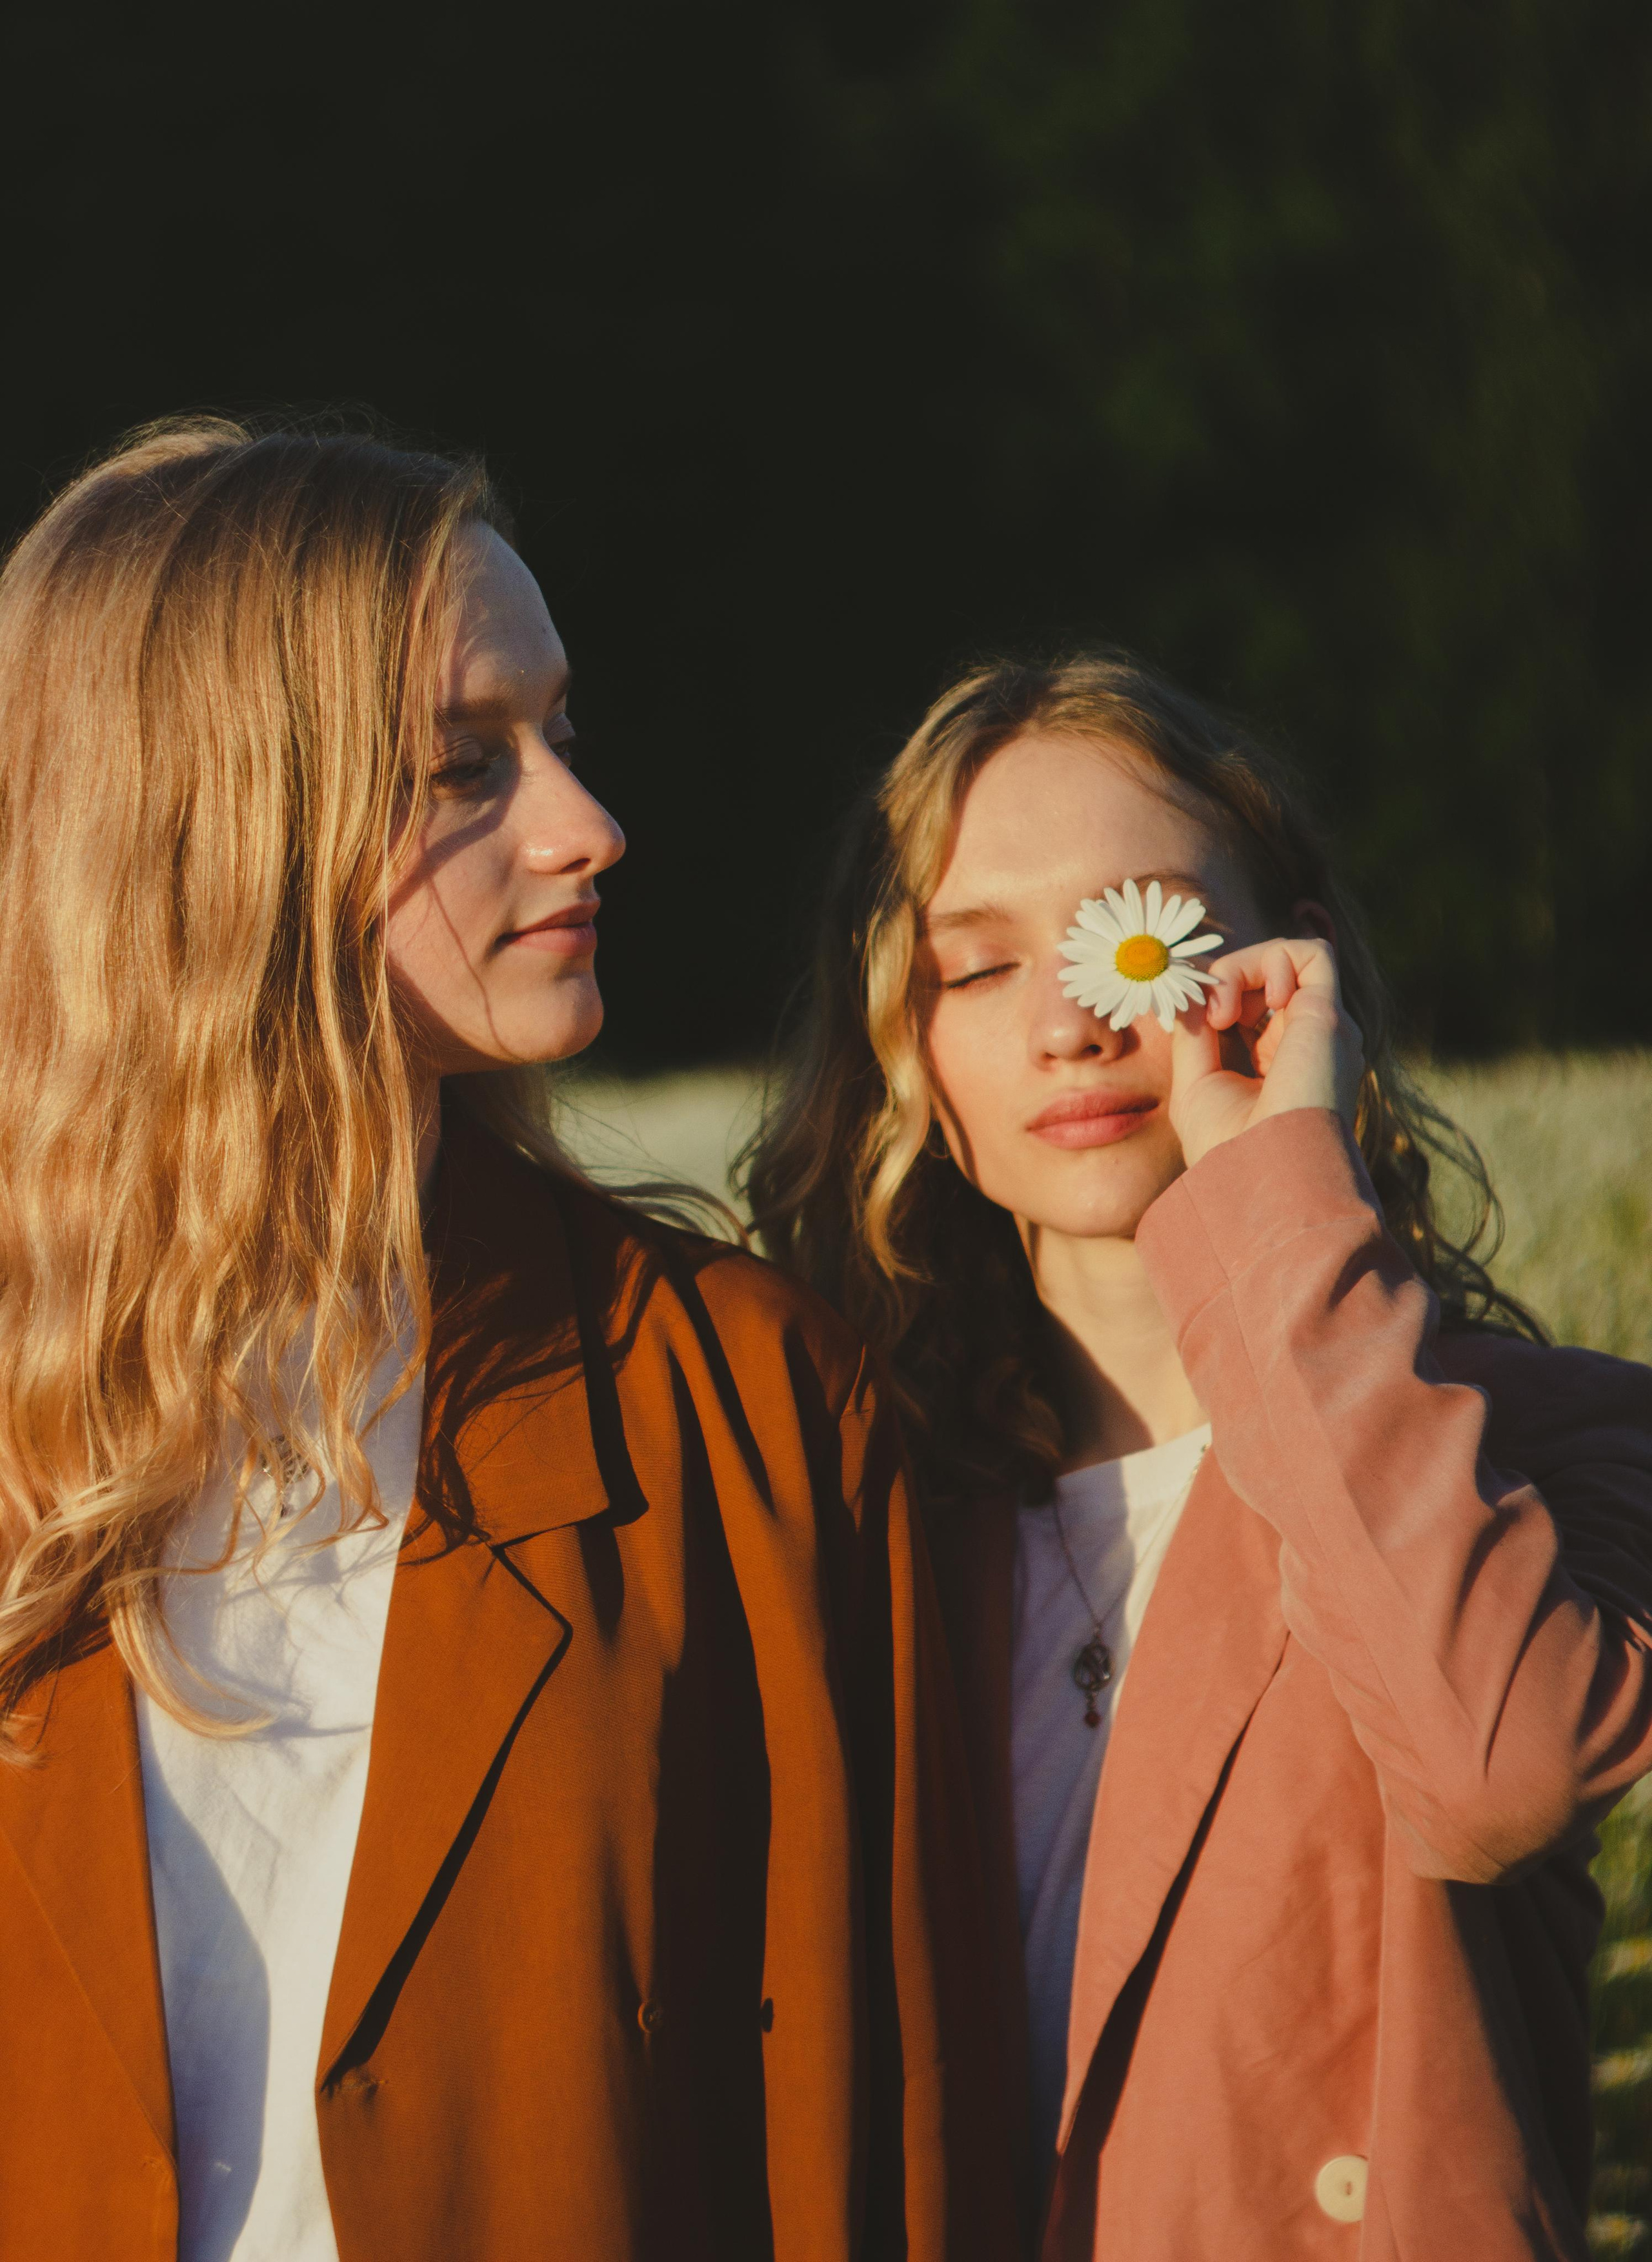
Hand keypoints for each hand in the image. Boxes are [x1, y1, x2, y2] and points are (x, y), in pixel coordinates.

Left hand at [1168, 936, 1364, 1169]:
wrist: (1263, 1177)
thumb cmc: (1229, 1148)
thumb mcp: (1196, 1082)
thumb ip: (1194, 1033)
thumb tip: (1191, 991)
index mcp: (1281, 1062)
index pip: (1251, 1004)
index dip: (1216, 996)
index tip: (1191, 1020)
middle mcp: (1309, 1042)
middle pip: (1265, 978)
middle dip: (1224, 980)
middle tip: (1206, 1017)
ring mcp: (1323, 1028)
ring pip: (1285, 959)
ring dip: (1240, 969)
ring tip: (1222, 1014)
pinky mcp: (1331, 1015)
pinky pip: (1310, 951)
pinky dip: (1270, 958)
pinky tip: (1250, 1001)